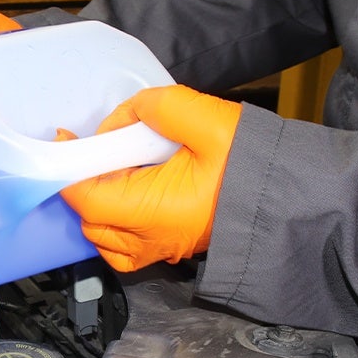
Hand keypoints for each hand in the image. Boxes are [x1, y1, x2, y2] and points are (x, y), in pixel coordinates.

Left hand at [58, 85, 241, 271]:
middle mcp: (151, 239)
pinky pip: (122, 248)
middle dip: (85, 182)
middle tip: (105, 148)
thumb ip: (157, 108)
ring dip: (97, 203)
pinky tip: (127, 197)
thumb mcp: (207, 120)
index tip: (68, 138)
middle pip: (89, 218)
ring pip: (102, 236)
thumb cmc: (253, 163)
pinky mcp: (169, 248)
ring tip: (119, 170)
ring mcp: (160, 249)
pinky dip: (111, 226)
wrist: (289, 196)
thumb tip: (125, 116)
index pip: (86, 197)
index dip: (70, 167)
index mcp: (153, 212)